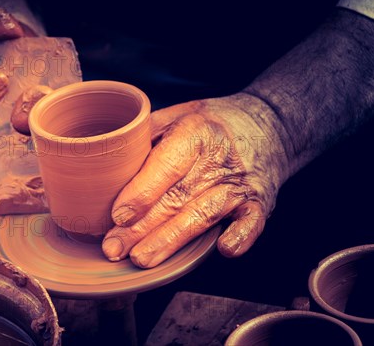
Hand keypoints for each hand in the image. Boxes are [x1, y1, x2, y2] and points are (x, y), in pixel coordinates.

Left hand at [102, 94, 288, 267]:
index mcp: (196, 132)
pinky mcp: (258, 202)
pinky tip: (225, 250)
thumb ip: (146, 136)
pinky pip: (251, 222)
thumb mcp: (177, 114)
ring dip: (172, 240)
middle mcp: (219, 158)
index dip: (141, 192)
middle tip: (113, 248)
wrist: (267, 124)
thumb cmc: (210, 123)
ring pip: (203, 215)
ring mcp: (240, 183)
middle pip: (176, 198)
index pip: (166, 166)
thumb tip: (106, 163)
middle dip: (142, 228)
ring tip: (142, 259)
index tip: (117, 215)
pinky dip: (241, 236)